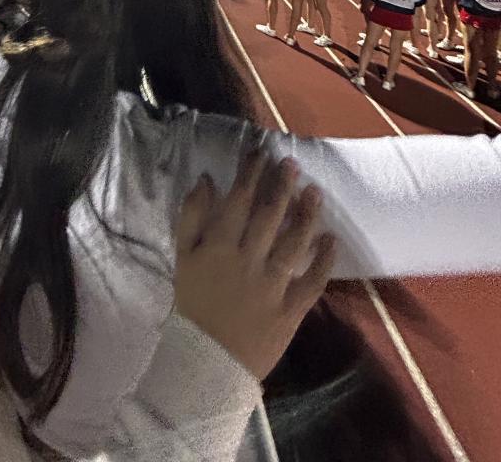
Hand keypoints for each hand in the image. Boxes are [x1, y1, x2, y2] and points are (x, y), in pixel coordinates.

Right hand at [173, 151, 335, 380]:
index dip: (251, 173)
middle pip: (269, 215)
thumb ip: (192, 217)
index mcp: (218, 245)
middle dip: (282, 185)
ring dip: (306, 214)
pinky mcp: (291, 309)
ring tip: (315, 192)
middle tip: (291, 163)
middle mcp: (247, 259)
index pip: (239, 200)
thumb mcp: (182, 257)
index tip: (261, 154)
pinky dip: (324, 260)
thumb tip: (208, 180)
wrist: (206, 361)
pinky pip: (312, 282)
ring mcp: (271, 285)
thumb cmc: (193, 305)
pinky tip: (331, 240)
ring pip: (294, 242)